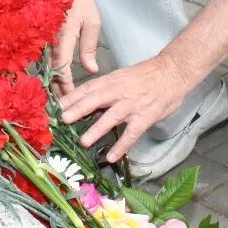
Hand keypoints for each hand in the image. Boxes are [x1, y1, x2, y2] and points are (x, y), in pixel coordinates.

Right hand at [48, 0, 101, 95]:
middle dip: (57, 92)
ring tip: (60, 102)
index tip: (72, 102)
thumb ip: (89, 48)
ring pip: (45, 69)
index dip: (66, 88)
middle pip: (50, 74)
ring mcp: (42, 40)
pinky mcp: (40, 38)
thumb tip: (91, 70)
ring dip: (51, 84)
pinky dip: (48, 73)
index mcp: (63, 39)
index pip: (61, 71)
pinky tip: (54, 83)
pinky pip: (42, 60)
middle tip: (65, 110)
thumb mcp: (92, 22)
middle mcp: (48, 42)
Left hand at [58, 55, 191, 164]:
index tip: (53, 106)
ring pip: (112, 116)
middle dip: (78, 109)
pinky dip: (122, 145)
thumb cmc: (146, 75)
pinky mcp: (146, 116)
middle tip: (61, 120)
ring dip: (97, 129)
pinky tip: (112, 156)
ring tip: (83, 141)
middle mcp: (120, 91)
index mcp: (112, 80)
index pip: (88, 88)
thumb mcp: (122, 77)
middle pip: (96, 99)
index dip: (71, 97)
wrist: (174, 71)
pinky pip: (132, 133)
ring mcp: (133, 104)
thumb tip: (85, 103)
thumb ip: (105, 90)